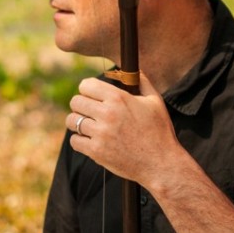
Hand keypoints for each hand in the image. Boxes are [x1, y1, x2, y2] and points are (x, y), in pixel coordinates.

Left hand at [66, 73, 183, 185]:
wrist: (161, 163)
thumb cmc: (159, 131)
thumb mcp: (155, 102)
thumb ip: (142, 82)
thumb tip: (133, 69)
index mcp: (119, 98)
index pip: (86, 85)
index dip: (88, 89)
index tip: (92, 96)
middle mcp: (107, 114)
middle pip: (76, 101)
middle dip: (82, 105)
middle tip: (91, 112)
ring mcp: (100, 134)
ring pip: (72, 121)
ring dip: (78, 122)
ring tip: (90, 126)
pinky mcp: (96, 151)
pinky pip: (74, 140)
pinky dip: (80, 140)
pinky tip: (91, 140)